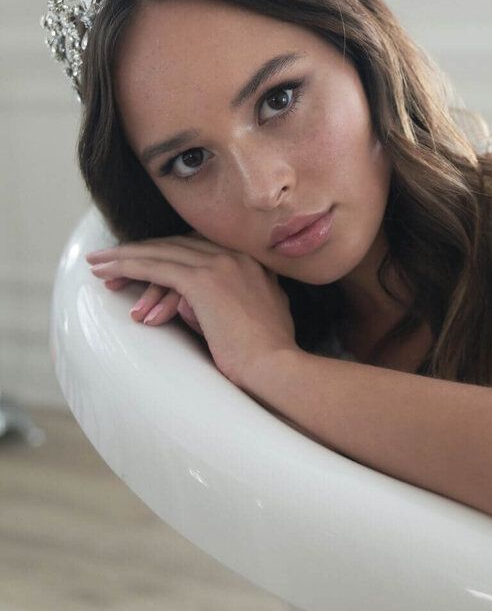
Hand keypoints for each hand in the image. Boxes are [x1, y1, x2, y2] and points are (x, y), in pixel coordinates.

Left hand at [85, 233, 297, 388]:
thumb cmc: (267, 353)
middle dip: (141, 251)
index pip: (200, 245)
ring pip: (162, 251)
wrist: (275, 367)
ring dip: (126, 256)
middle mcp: (237, 255)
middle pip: (178, 243)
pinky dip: (129, 266)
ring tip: (97, 265)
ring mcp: (221, 265)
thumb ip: (235, 299)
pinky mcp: (204, 281)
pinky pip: (156, 267)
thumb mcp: (257, 316)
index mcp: (252, 262)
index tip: (145, 261)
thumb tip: (194, 306)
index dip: (168, 251)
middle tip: (110, 261)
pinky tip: (107, 272)